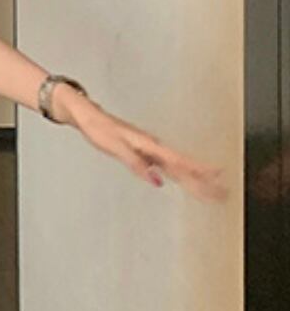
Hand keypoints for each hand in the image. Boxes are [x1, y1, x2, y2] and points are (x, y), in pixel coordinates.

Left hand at [67, 96, 229, 202]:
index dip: (198, 171)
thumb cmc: (100, 130)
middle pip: (183, 167)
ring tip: (211, 188)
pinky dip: (178, 174)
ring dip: (195, 179)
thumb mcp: (116, 148)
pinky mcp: (144, 152)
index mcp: (150, 145)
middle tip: (221, 193)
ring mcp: (150, 150)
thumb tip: (155, 180)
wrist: (90, 117)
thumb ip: (136, 164)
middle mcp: (154, 147)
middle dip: (204, 181)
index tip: (217, 177)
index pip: (179, 162)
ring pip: (177, 167)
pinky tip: (183, 181)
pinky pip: (167, 166)